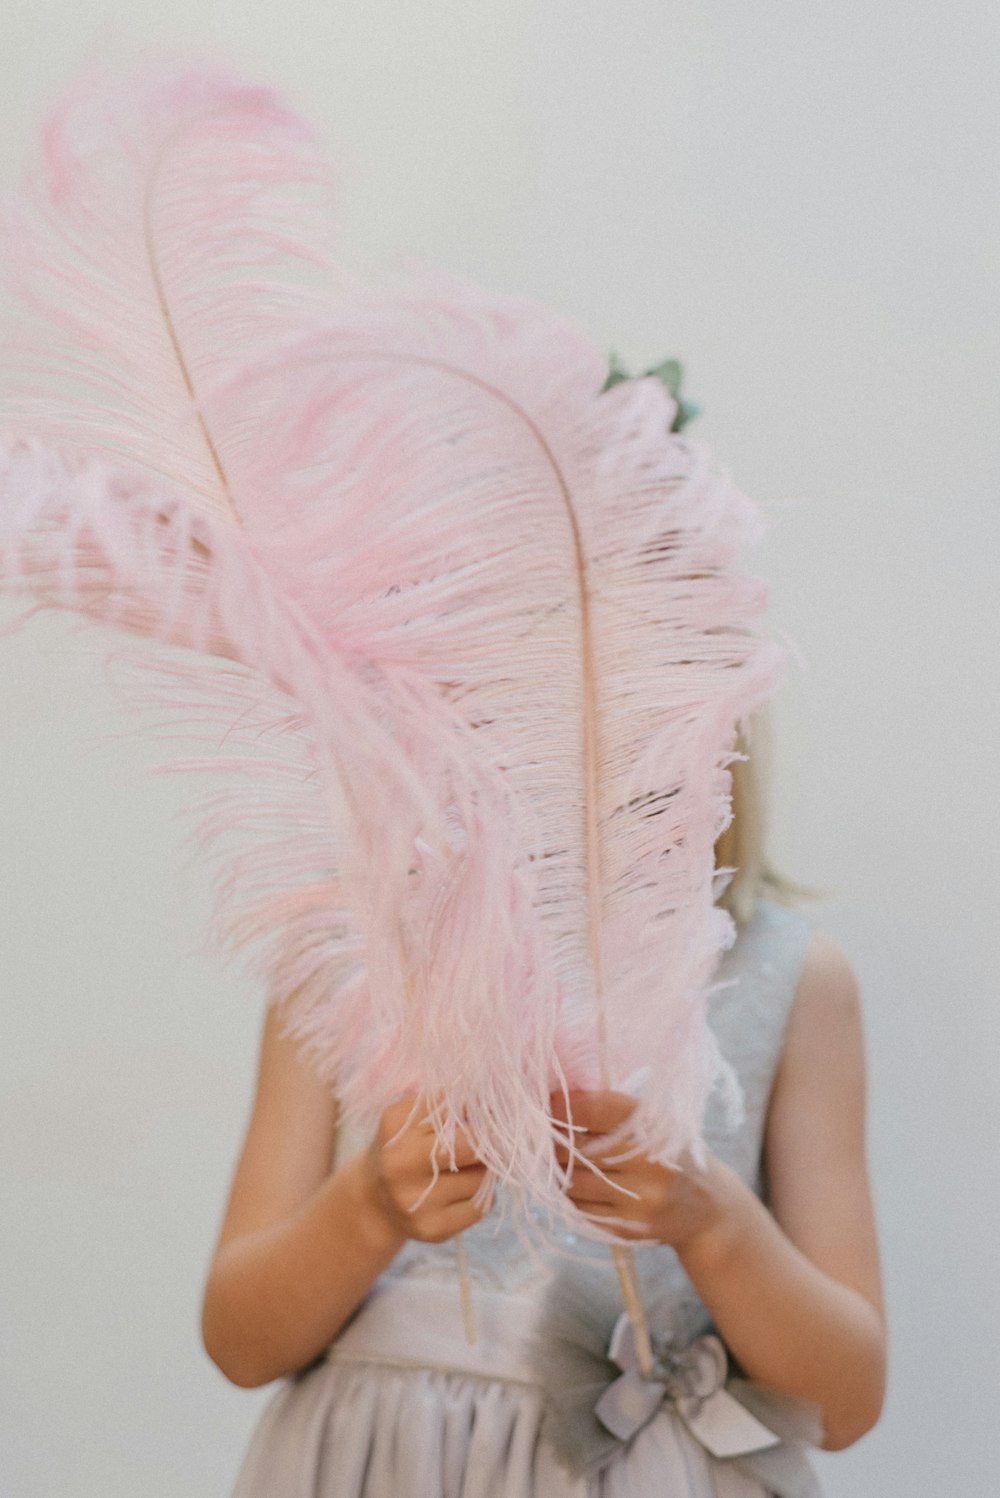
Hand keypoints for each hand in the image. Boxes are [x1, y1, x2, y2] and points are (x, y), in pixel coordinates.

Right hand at [360, 1093, 494, 1244]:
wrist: (374, 1202)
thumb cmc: (403, 1148)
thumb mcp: (409, 1118)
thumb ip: (444, 1104)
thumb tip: (491, 1106)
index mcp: (395, 1127)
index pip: (453, 1106)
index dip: (476, 1105)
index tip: (483, 1108)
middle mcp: (399, 1166)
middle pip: (471, 1145)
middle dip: (488, 1139)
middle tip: (493, 1137)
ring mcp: (415, 1201)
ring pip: (481, 1177)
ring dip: (483, 1170)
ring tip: (465, 1169)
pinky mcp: (433, 1229)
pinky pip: (482, 1206)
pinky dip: (482, 1196)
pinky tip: (463, 1192)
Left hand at [550, 1089, 734, 1249]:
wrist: (708, 1210)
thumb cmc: (670, 1153)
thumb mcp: (655, 1122)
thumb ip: (611, 1110)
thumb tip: (555, 1100)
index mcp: (654, 1127)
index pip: (594, 1109)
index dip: (563, 1105)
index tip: (549, 1102)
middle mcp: (647, 1163)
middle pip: (575, 1148)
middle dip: (555, 1139)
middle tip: (548, 1132)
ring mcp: (637, 1200)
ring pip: (571, 1182)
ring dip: (558, 1169)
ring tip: (562, 1159)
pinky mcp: (626, 1229)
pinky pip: (578, 1209)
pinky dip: (570, 1194)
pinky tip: (579, 1183)